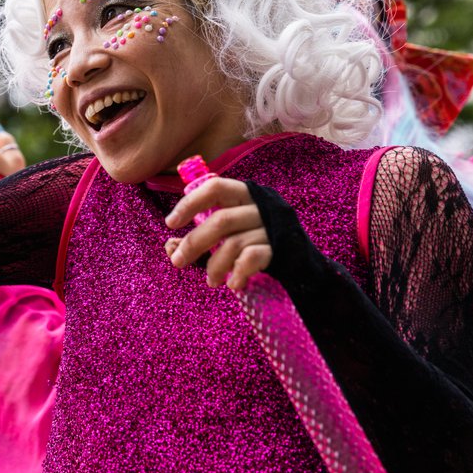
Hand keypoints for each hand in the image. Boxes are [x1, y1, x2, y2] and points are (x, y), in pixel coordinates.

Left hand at [164, 176, 271, 290]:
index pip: (215, 187)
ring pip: (234, 242)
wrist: (302, 263)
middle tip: (177, 261)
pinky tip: (232, 284)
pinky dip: (237, 272)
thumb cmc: (254, 243)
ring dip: (215, 265)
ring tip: (211, 281)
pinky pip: (252, 258)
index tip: (170, 223)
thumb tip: (170, 247)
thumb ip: (200, 238)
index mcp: (244, 194)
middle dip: (195, 243)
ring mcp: (273, 227)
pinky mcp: (281, 248)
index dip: (191, 203)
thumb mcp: (228, 234)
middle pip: (221, 219)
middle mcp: (260, 206)